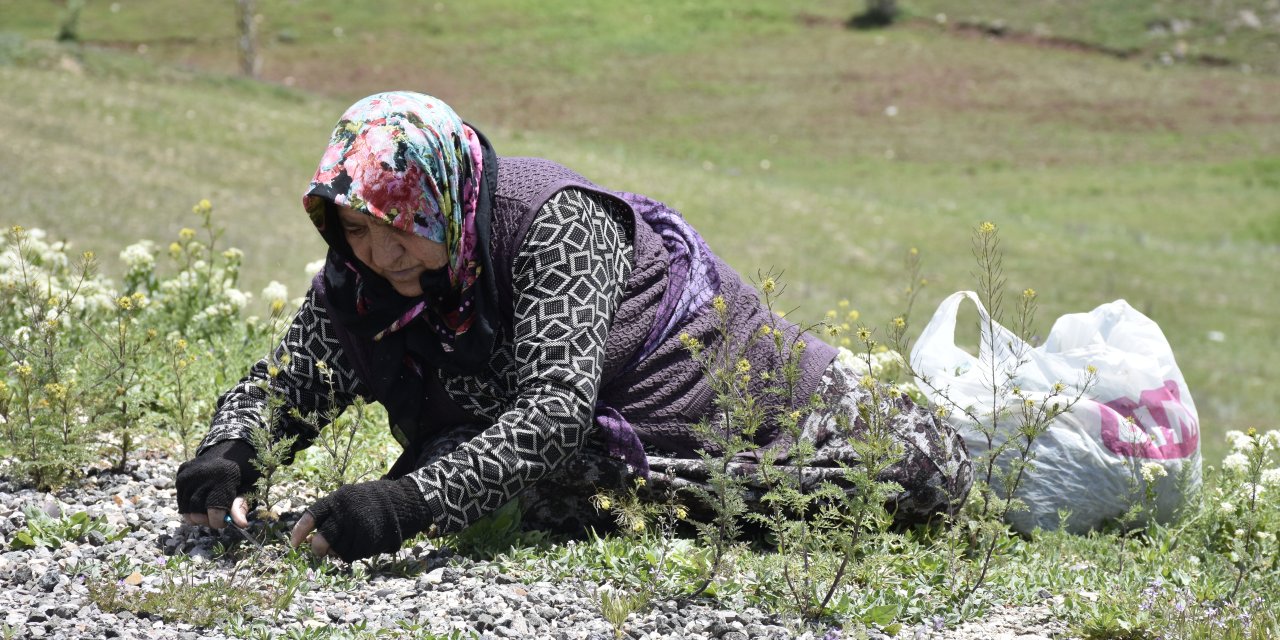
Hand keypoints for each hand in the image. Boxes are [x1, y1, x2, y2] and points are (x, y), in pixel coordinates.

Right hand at [176, 440, 259, 528]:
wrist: (231, 446)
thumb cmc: (245, 470)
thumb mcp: (250, 486)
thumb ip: (242, 505)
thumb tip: (240, 524)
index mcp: (224, 476)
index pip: (214, 510)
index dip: (218, 522)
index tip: (224, 522)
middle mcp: (203, 474)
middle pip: (196, 511)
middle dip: (207, 520)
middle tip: (217, 517)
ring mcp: (189, 472)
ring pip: (185, 507)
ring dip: (196, 515)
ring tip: (209, 509)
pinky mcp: (181, 472)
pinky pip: (180, 498)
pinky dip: (189, 504)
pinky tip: (202, 497)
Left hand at [287, 478, 432, 561]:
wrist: (401, 502)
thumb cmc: (367, 501)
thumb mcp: (347, 498)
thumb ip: (330, 515)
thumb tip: (311, 539)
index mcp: (337, 500)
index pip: (311, 516)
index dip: (300, 531)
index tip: (294, 544)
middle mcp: (345, 514)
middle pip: (322, 540)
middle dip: (318, 548)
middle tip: (319, 549)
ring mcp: (358, 528)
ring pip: (336, 550)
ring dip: (336, 551)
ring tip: (344, 542)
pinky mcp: (369, 540)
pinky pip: (351, 555)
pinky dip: (350, 553)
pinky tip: (357, 544)